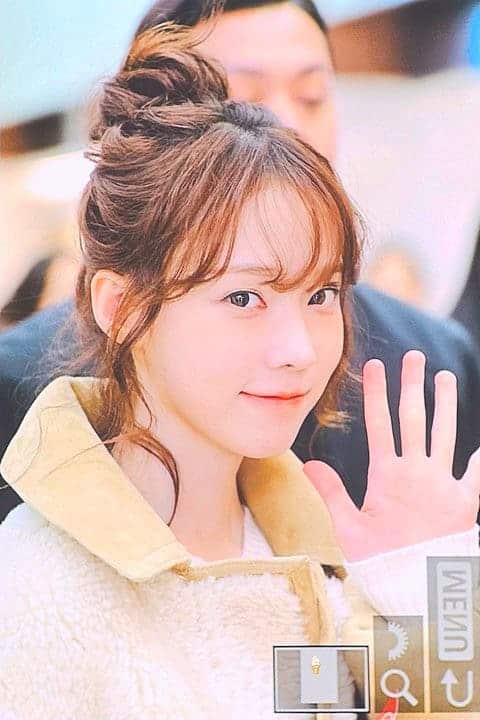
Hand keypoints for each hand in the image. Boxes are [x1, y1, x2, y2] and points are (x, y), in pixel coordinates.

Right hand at [304, 350, 479, 561]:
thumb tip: (307, 462)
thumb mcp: (348, 527)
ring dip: (444, 404)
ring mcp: (443, 484)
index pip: (379, 423)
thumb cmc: (380, 561)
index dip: (376, 393)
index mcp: (386, 475)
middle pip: (413, 418)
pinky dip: (479, 457)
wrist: (420, 589)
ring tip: (445, 378)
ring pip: (444, 433)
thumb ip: (331, 491)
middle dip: (411, 384)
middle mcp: (416, 472)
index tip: (375, 366)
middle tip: (413, 357)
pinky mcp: (465, 501)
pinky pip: (475, 473)